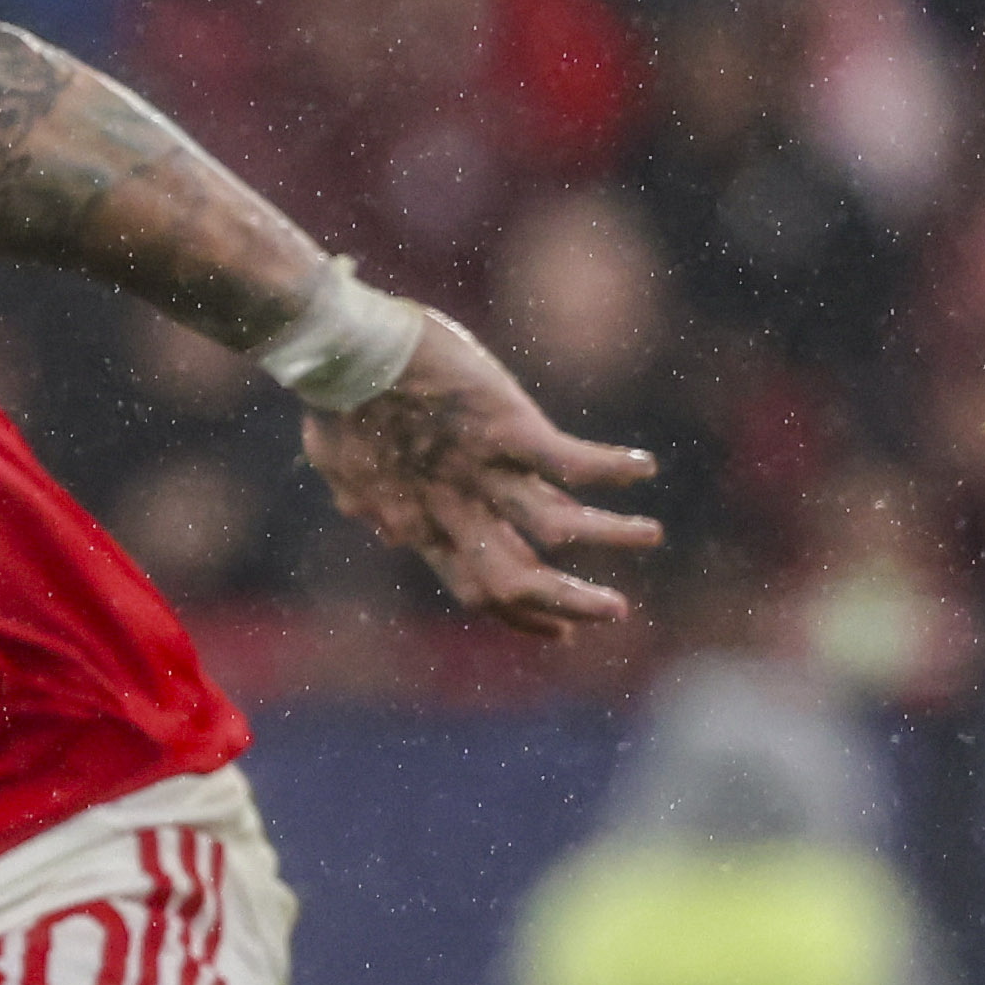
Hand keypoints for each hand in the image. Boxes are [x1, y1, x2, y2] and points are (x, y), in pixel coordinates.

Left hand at [304, 306, 663, 638]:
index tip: (561, 633)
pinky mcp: (503, 425)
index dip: (522, 617)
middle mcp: (455, 508)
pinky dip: (611, 467)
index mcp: (422, 523)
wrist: (334, 351)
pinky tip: (645, 466)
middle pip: (519, 579)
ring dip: (610, 536)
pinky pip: (568, 460)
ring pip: (559, 528)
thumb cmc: (336, 404)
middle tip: (616, 612)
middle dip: (570, 602)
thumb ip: (369, 504)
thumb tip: (383, 529)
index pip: (478, 590)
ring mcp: (481, 470)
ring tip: (650, 533)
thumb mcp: (343, 471)